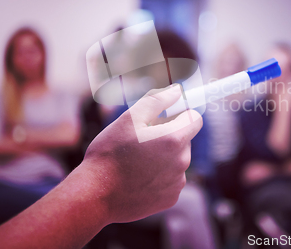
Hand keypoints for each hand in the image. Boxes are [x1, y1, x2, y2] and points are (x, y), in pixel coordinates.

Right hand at [80, 84, 202, 223]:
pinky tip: (139, 179)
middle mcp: (181, 162)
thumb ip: (157, 101)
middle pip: (184, 140)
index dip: (182, 114)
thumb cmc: (109, 154)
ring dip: (164, 158)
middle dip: (169, 136)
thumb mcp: (129, 119)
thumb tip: (177, 91)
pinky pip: (171, 181)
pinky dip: (160, 178)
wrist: (95, 195)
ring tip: (137, 162)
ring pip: (177, 161)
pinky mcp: (170, 200)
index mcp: (173, 139)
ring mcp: (177, 184)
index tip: (167, 116)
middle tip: (142, 140)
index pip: (195, 119)